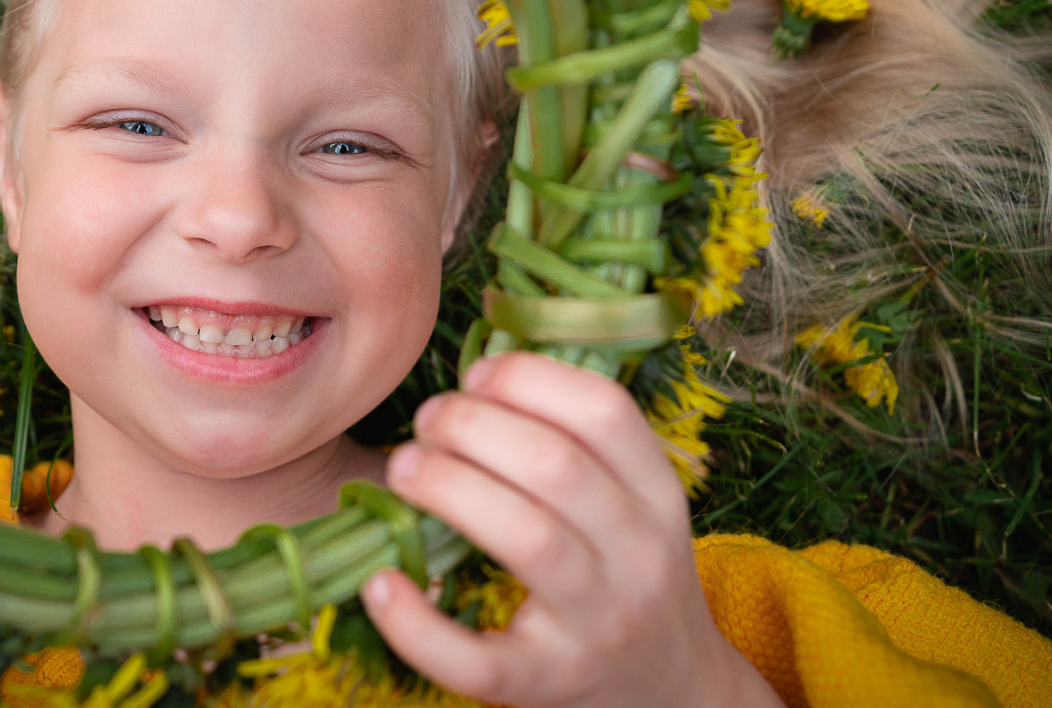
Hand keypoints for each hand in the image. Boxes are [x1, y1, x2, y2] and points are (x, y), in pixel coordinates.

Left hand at [363, 352, 784, 707]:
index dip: (529, 378)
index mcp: (658, 496)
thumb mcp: (632, 505)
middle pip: (556, 466)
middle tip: (426, 422)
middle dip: (473, 426)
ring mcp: (597, 625)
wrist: (671, 693)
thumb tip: (473, 383)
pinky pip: (479, 660)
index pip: (605, 412)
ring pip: (529, 539)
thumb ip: (576, 445)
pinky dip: (420, 624)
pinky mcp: (547, 683)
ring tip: (403, 469)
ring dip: (451, 488)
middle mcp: (639, 556)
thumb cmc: (625, 574)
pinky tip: (380, 584)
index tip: (475, 375)